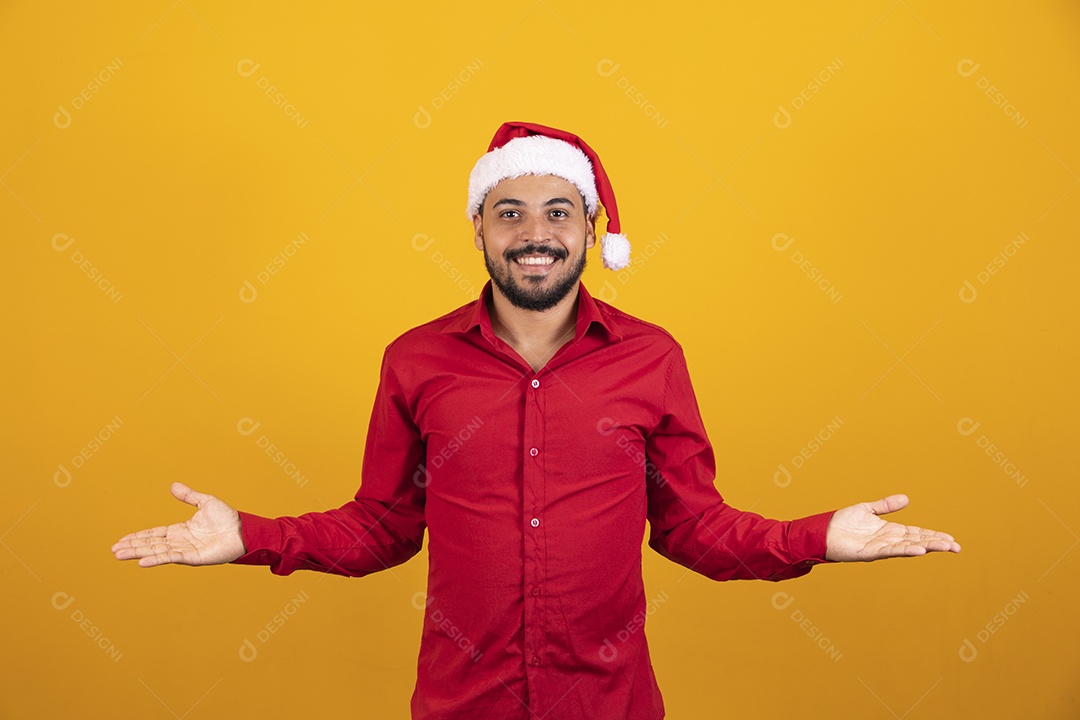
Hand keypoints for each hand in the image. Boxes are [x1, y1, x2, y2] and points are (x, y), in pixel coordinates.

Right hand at [111, 482, 245, 566]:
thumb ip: (189, 496)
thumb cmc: (227, 518)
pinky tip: (142, 562)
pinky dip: (156, 559)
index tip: (121, 540)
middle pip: (151, 544)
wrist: (243, 530)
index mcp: (180, 530)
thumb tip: (172, 485)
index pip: (154, 534)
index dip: (138, 536)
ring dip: (138, 553)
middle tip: (114, 550)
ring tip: (119, 555)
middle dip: (132, 546)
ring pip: (156, 551)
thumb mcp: (205, 502)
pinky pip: (171, 558)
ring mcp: (185, 550)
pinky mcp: (193, 557)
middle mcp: (180, 541)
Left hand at [825, 494, 960, 561]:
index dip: (933, 535)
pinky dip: (904, 550)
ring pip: (907, 547)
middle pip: (916, 540)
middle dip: (936, 543)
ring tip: (944, 547)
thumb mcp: (867, 509)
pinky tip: (918, 550)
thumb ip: (886, 505)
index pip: (916, 533)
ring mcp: (879, 547)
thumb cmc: (842, 523)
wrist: (822, 532)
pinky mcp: (868, 553)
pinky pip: (889, 551)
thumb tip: (906, 498)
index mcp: (889, 530)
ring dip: (926, 547)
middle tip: (956, 547)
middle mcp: (887, 540)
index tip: (951, 539)